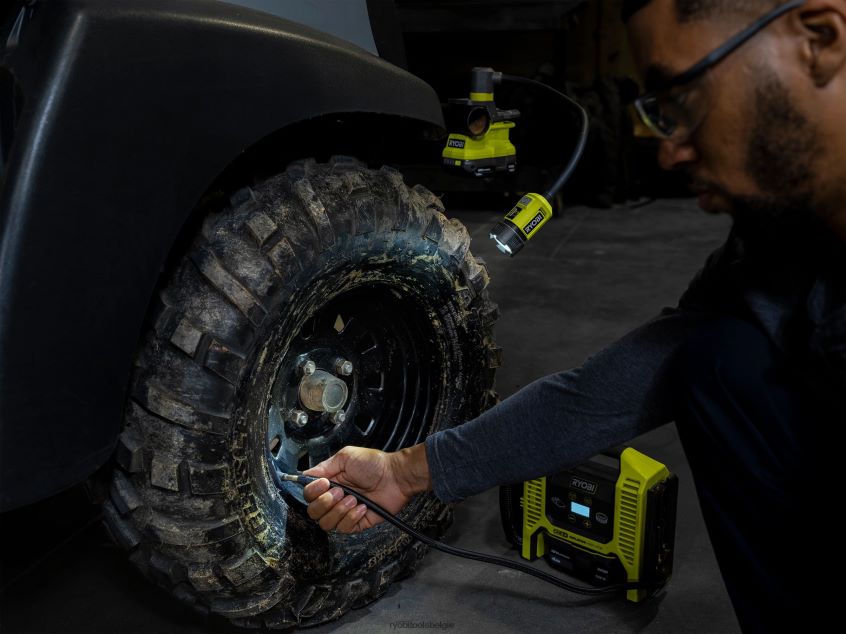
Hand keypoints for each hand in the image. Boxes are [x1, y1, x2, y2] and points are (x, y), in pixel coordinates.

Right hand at [302, 444, 429, 533]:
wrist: (395, 476)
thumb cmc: (373, 464)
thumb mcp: (345, 457)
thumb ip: (323, 467)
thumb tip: (304, 475)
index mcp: (329, 483)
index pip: (308, 495)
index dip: (313, 492)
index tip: (325, 483)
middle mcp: (334, 499)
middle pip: (313, 512)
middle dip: (325, 503)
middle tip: (341, 492)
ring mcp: (345, 512)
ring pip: (326, 523)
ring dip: (339, 511)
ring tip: (355, 499)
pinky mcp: (357, 523)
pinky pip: (344, 529)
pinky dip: (351, 518)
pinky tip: (362, 507)